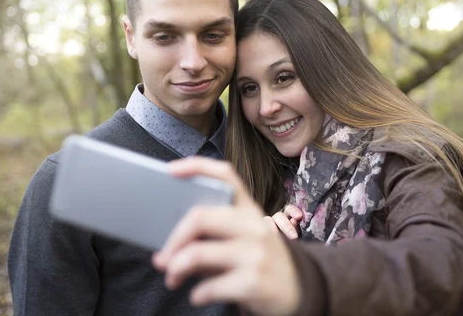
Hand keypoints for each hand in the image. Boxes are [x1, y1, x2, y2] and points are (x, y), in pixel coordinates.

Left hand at [152, 157, 300, 315]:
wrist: (300, 291)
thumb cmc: (262, 262)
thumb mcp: (244, 241)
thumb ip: (209, 240)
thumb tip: (166, 254)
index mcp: (250, 209)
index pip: (226, 175)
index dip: (196, 167)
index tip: (170, 171)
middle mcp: (253, 225)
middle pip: (200, 217)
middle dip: (173, 239)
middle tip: (162, 257)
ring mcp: (255, 253)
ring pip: (197, 253)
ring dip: (176, 268)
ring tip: (172, 278)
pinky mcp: (253, 282)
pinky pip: (209, 287)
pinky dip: (196, 294)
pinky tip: (198, 295)